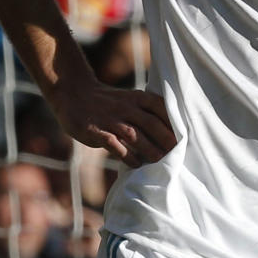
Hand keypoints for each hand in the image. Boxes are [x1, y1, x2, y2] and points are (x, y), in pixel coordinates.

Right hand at [50, 80, 176, 167]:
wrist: (74, 93)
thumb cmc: (107, 101)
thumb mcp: (128, 99)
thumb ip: (145, 111)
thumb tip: (167, 131)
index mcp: (136, 98)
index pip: (160, 107)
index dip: (173, 122)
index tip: (184, 136)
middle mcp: (125, 107)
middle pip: (150, 122)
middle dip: (165, 138)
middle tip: (176, 152)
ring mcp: (110, 119)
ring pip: (134, 134)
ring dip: (149, 148)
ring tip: (160, 160)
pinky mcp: (95, 131)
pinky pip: (113, 144)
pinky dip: (126, 155)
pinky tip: (135, 164)